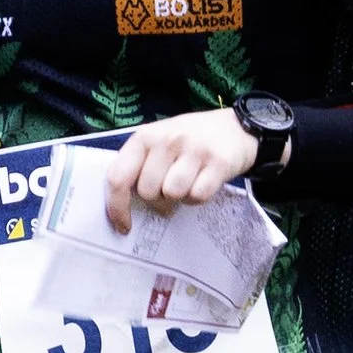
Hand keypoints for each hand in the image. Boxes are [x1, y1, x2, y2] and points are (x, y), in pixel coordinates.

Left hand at [104, 108, 258, 232]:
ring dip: (179, 197)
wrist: (236, 127)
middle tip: (169, 187)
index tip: (123, 225)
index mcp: (145, 136)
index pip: (118, 177)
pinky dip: (198, 197)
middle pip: (147, 191)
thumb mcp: (158, 142)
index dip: (117, 207)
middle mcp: (168, 140)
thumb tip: (125, 205)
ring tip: (187, 182)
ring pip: (172, 194)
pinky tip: (203, 182)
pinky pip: (198, 196)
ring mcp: (194, 149)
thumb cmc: (189, 140)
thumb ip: (139, 166)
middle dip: (157, 198)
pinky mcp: (218, 162)